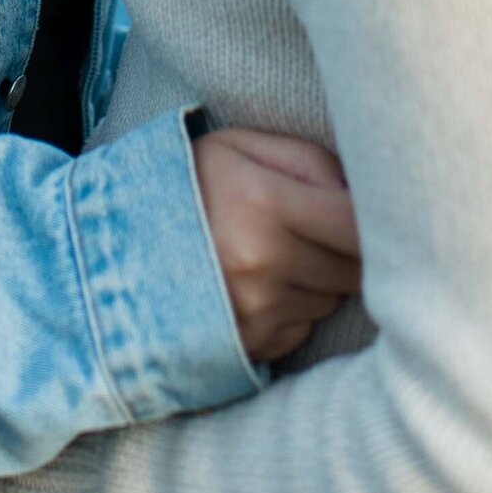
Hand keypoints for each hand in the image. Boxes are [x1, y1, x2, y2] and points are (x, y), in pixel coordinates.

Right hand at [192, 125, 361, 364]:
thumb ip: (308, 161)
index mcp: (262, 203)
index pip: (356, 223)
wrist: (110, 251)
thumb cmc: (186, 185)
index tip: (381, 211)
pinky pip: (304, 327)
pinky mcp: (251, 345)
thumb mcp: (238, 147)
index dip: (378, 217)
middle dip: (348, 246)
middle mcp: (261, 263)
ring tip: (279, 251)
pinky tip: (261, 284)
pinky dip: (295, 307)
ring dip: (321, 277)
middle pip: (354, 266)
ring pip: (331, 297)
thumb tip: (364, 197)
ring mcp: (255, 311)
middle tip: (323, 226)